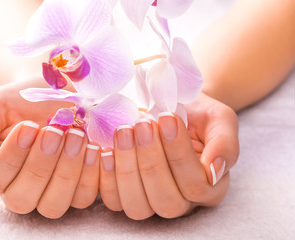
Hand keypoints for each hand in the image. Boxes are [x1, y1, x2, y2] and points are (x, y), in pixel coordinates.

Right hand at [0, 79, 99, 217]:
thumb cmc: (19, 102)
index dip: (11, 156)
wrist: (52, 95)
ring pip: (53, 205)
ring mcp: (47, 195)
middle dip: (40, 165)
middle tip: (54, 131)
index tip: (28, 126)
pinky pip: (83, 197)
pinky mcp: (75, 191)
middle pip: (22, 198)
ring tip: (77, 136)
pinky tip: (93, 147)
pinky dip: (90, 174)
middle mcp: (17, 190)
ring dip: (67, 172)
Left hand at [99, 93, 238, 219]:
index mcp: (210, 186)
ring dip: (126, 169)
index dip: (179, 153)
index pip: (196, 185)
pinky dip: (104, 176)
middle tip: (142, 124)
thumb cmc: (196, 115)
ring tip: (123, 132)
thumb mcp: (219, 119)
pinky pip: (112, 200)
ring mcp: (151, 202)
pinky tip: (103, 148)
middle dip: (151, 161)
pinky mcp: (125, 195)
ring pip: (137, 206)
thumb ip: (225, 143)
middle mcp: (182, 201)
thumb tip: (215, 168)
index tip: (167, 116)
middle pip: (166, 201)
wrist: (170, 107)